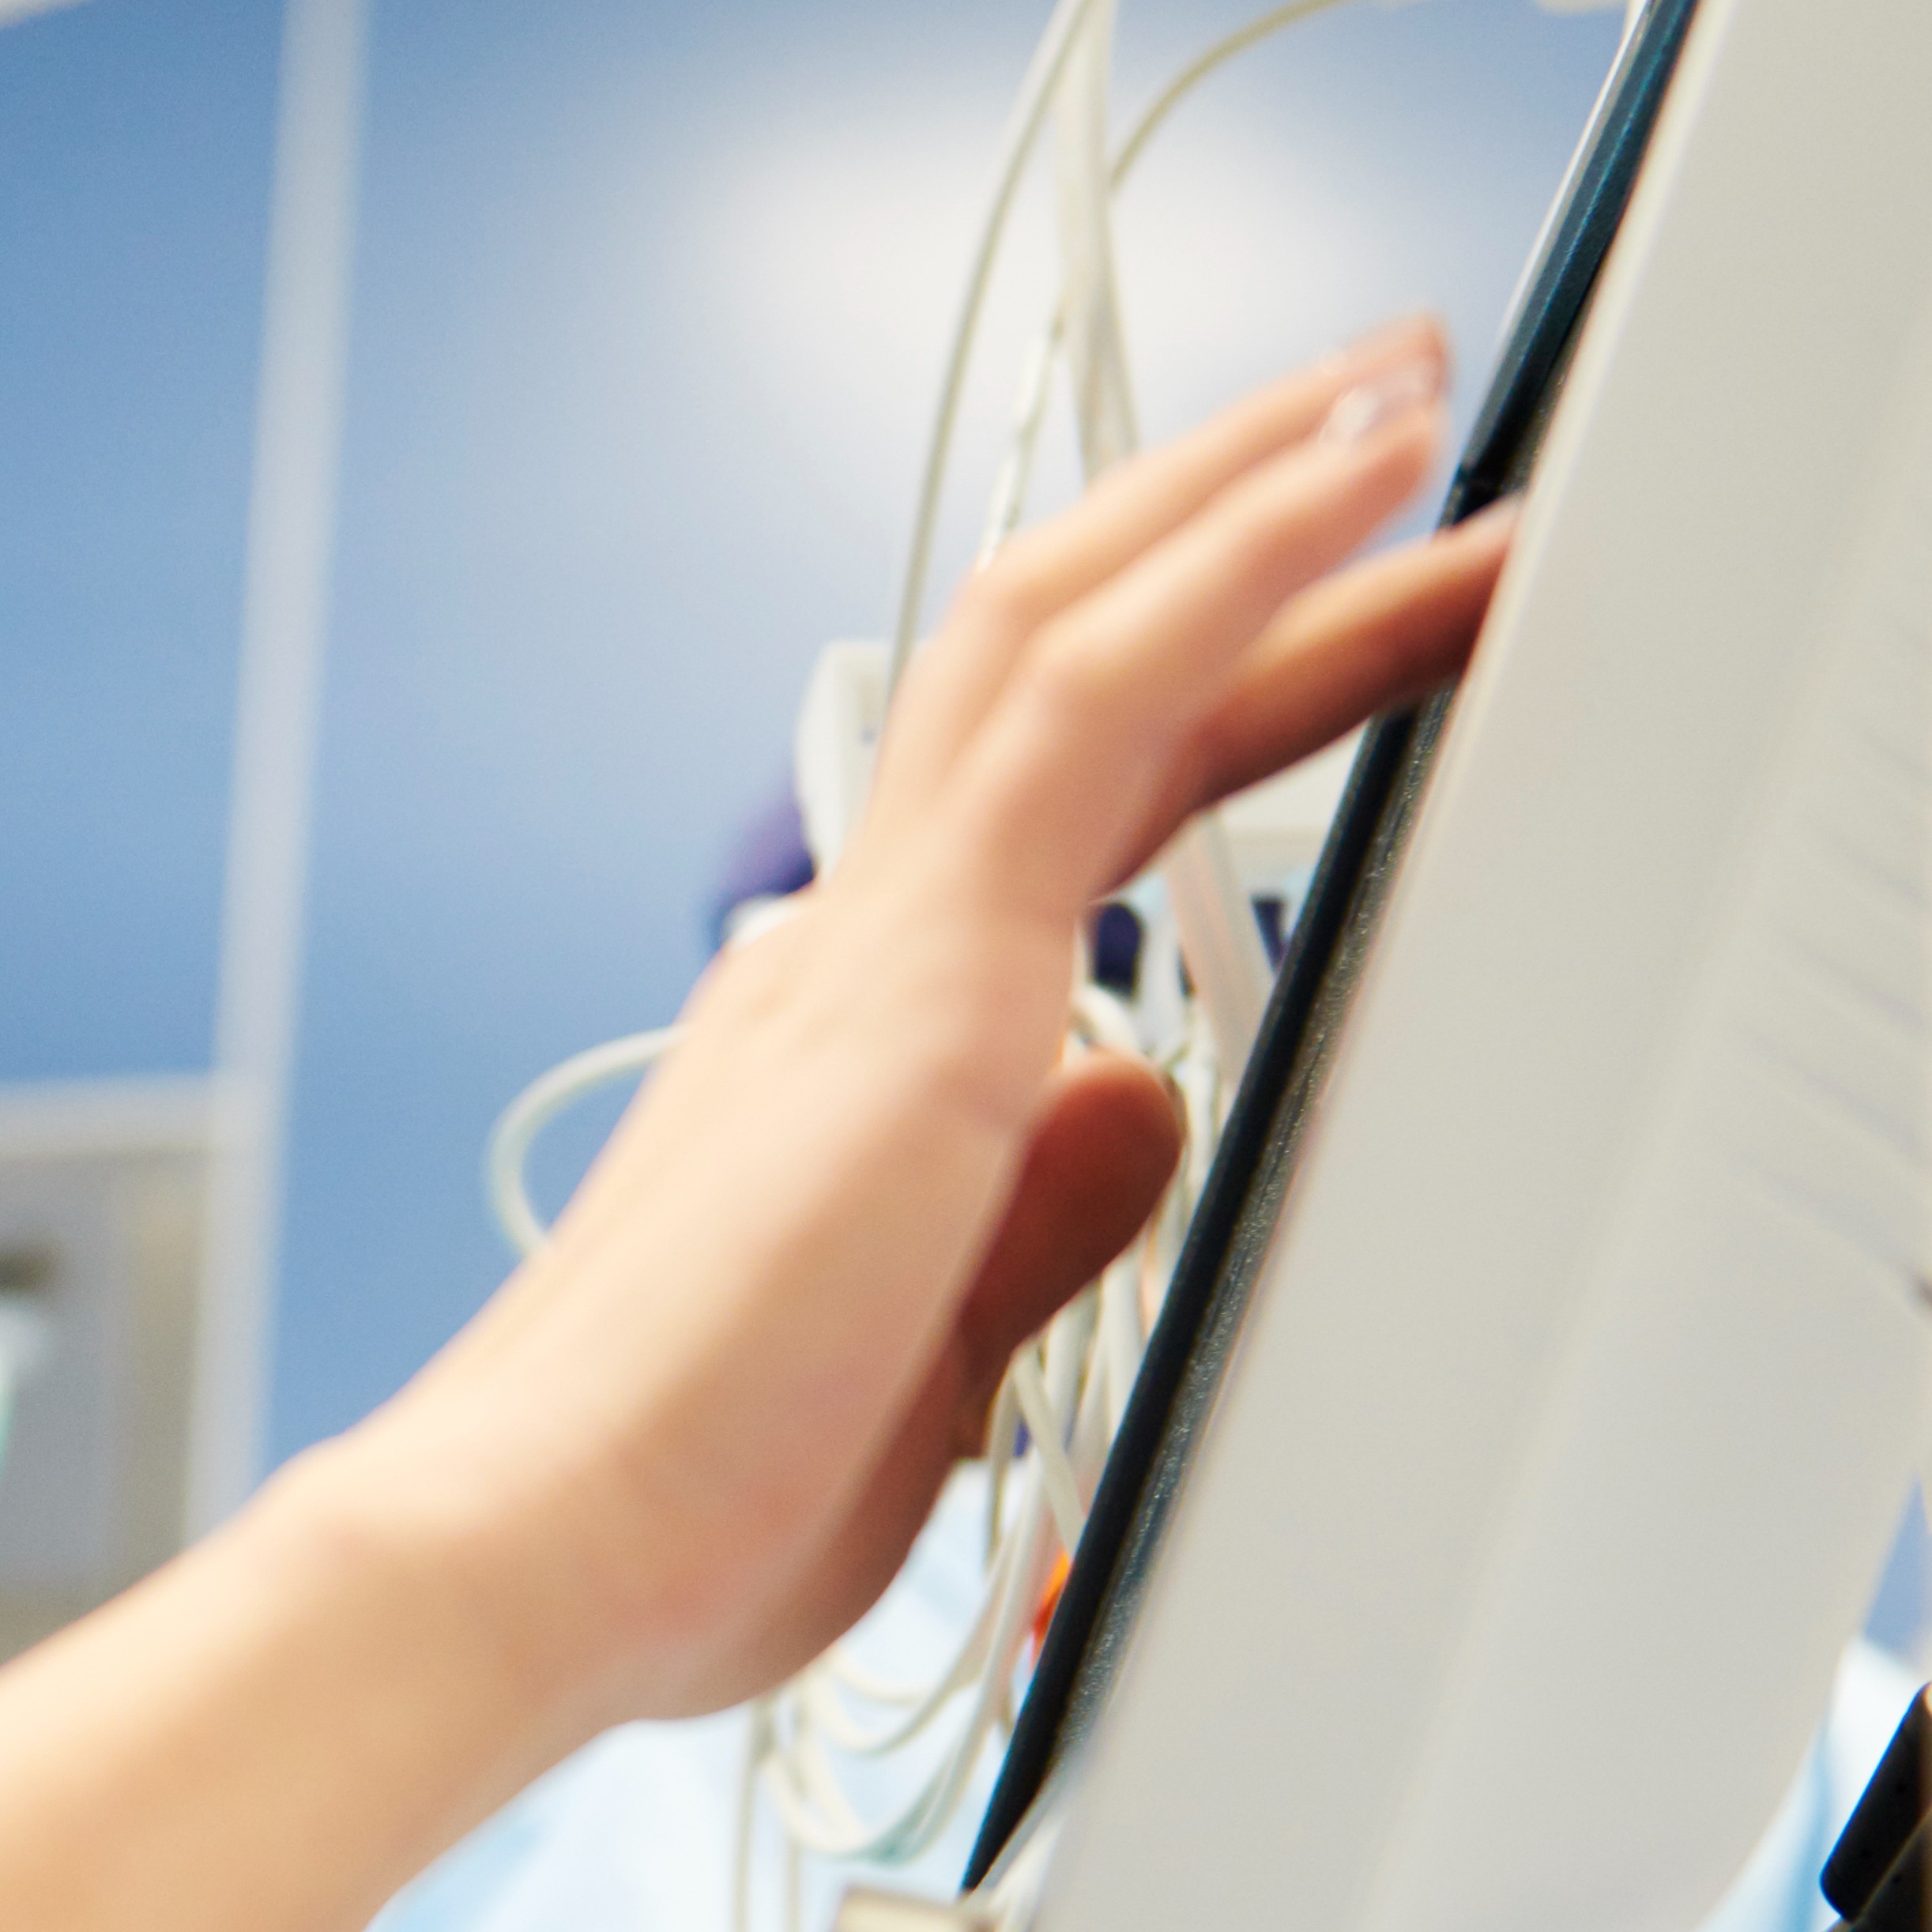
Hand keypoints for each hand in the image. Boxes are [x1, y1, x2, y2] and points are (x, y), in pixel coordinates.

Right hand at [323, 319, 1509, 1735]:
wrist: (536, 1543)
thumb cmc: (689, 1496)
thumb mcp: (942, 1354)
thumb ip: (1051, 1212)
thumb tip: (1142, 1100)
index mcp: (856, 1035)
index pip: (1068, 798)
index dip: (1213, 679)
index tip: (1329, 611)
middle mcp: (855, 950)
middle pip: (1071, 664)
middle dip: (1239, 533)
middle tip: (1387, 409)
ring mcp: (883, 945)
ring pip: (1074, 628)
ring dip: (1251, 499)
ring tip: (1395, 388)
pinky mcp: (926, 976)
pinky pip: (1096, 700)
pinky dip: (1235, 568)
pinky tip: (1348, 481)